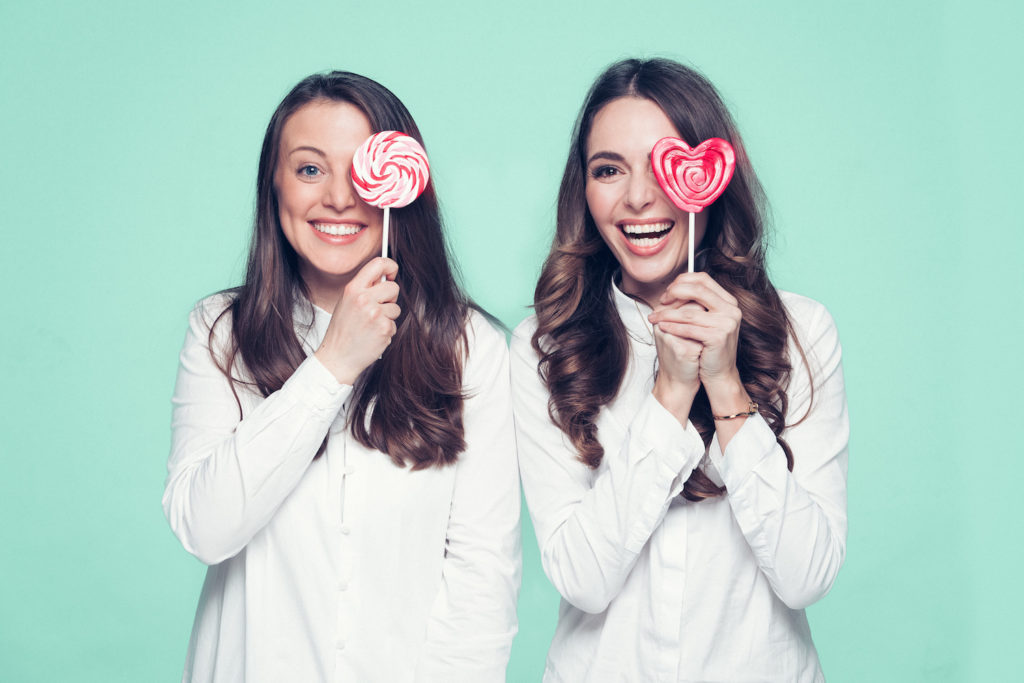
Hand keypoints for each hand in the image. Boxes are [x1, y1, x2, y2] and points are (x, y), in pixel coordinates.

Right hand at [315, 257, 400, 384]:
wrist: (338, 357)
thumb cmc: (342, 330)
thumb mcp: (346, 302)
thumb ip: (363, 289)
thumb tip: (385, 277)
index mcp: (353, 289)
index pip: (378, 264)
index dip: (390, 266)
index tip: (392, 273)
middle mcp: (364, 299)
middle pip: (393, 287)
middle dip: (390, 298)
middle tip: (378, 308)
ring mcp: (375, 314)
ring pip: (396, 307)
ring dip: (388, 316)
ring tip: (371, 325)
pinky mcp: (384, 328)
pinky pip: (394, 323)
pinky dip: (387, 330)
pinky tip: (373, 335)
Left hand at [648, 272, 747, 405]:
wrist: (719, 373)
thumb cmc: (708, 347)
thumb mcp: (705, 320)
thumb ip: (696, 302)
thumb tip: (673, 287)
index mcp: (728, 301)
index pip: (703, 279)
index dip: (682, 282)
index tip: (668, 292)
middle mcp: (731, 309)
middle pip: (697, 289)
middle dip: (674, 293)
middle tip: (661, 301)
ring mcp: (727, 323)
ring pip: (689, 312)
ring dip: (667, 314)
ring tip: (654, 318)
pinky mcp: (718, 337)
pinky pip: (689, 329)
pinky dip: (672, 327)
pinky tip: (662, 327)